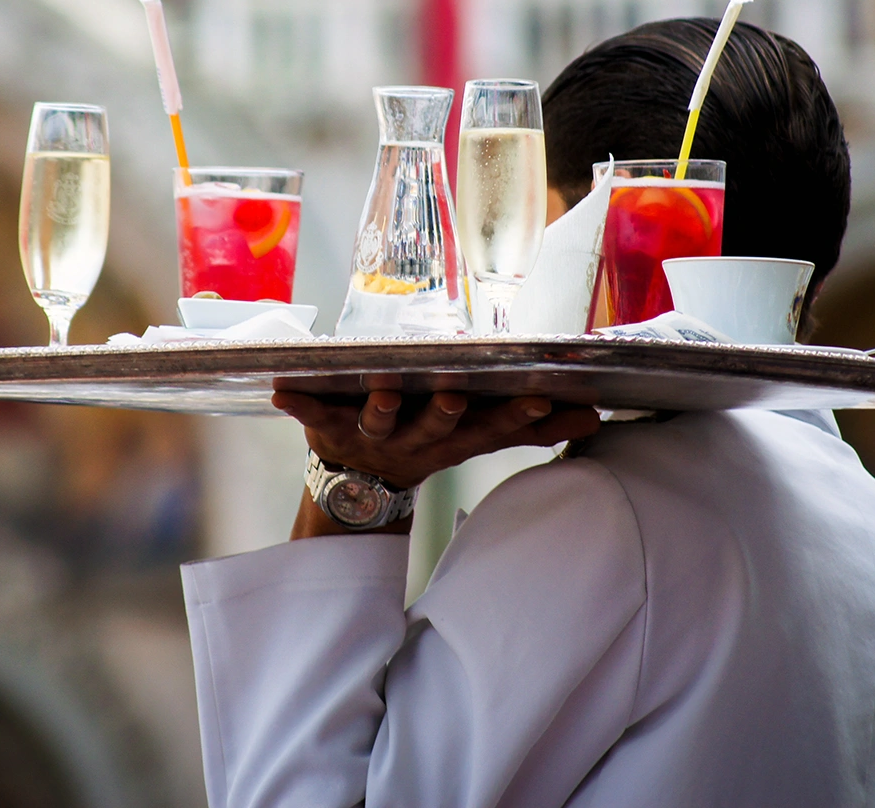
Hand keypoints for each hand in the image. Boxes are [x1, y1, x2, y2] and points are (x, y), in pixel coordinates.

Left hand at [273, 389, 599, 494]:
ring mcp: (369, 435)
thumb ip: (529, 426)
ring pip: (378, 420)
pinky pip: (311, 414)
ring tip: (382, 389)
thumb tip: (594, 416)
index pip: (489, 429)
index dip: (514, 418)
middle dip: (444, 413)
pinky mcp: (328, 427)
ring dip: (380, 407)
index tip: (539, 401)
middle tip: (454, 395)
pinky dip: (297, 403)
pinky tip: (280, 389)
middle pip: (433, 428)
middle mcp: (412, 440)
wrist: (358, 486)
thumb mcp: (477, 436)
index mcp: (450, 439)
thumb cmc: (426, 441)